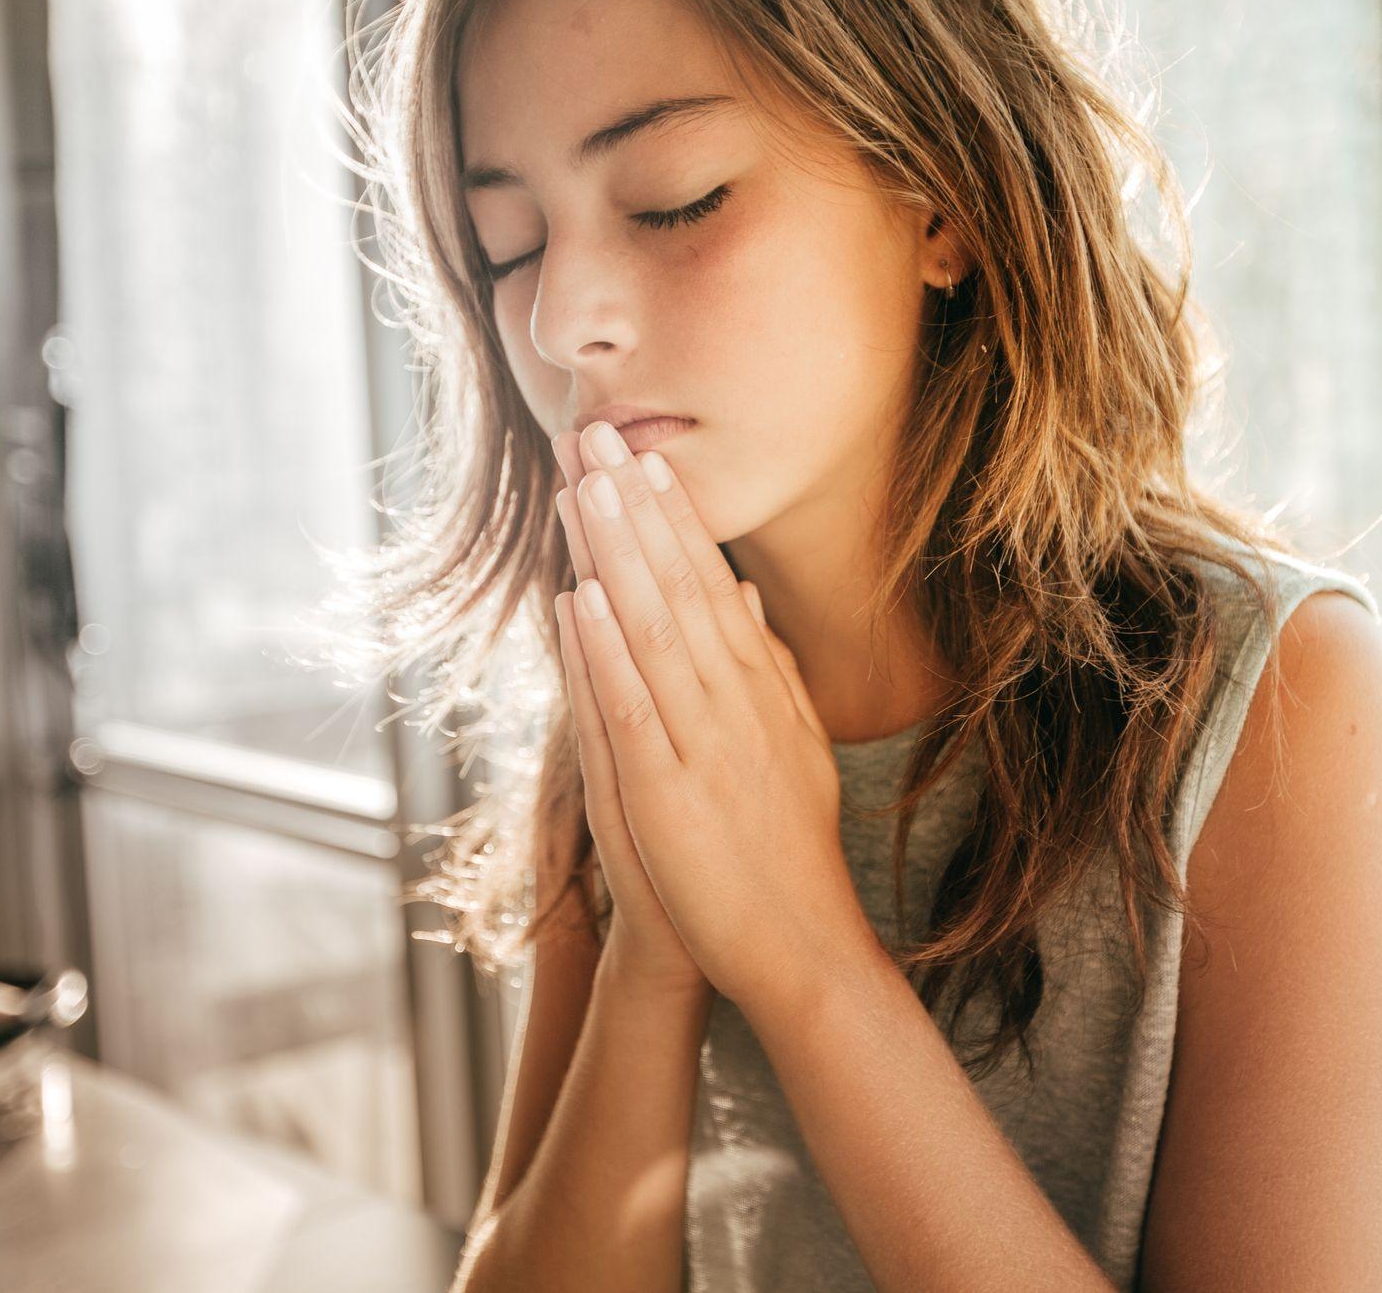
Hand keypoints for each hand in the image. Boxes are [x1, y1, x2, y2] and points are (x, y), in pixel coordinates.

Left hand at [553, 420, 867, 1014]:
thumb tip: (748, 595)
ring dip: (614, 554)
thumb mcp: (792, 744)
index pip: (713, 585)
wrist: (801, 945)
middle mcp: (736, 703)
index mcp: (761, 691)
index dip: (676, 518)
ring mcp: (704, 744)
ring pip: (653, 630)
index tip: (645, 456)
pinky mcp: (670, 793)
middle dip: (636, 508)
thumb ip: (769, 669)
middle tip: (599, 435)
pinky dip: (606, 651)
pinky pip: (633, 708)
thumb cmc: (788, 849)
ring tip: (585, 484)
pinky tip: (580, 598)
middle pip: (680, 587)